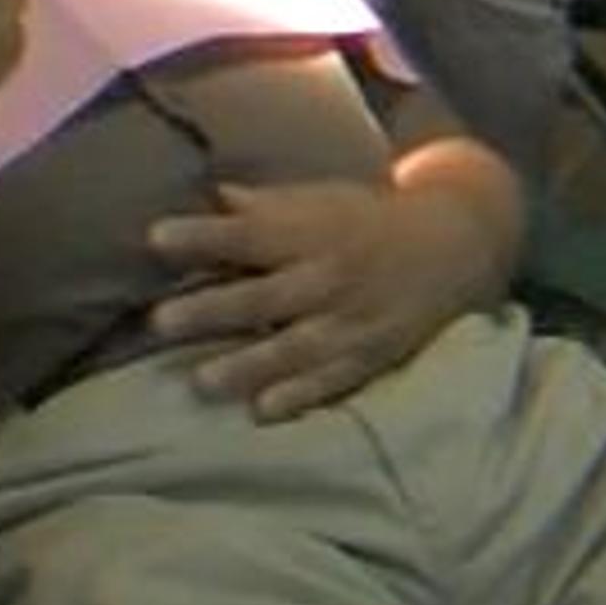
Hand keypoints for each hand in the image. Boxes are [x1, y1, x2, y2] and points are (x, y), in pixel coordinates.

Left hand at [142, 176, 509, 420]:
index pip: (249, 232)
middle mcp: (329, 278)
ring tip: (201, 381)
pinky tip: (263, 411)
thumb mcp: (320, 198)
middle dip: (214, 309)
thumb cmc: (365, 218)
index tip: (154, 238)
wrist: (451, 249)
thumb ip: (265, 204)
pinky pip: (333, 382)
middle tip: (160, 321)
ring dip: (248, 365)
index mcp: (312, 231)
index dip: (203, 236)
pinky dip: (301, 397)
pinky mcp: (368, 358)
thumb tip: (210, 193)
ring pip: (295, 347)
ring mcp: (350, 323)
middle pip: (264, 296)